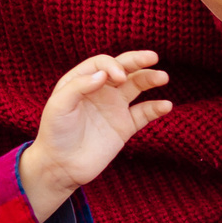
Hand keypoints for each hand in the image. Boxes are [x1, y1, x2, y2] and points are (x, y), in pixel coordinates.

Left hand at [20, 50, 172, 217]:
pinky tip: (166, 105)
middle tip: (153, 57)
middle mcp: (100, 90)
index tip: (118, 77)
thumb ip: (79, 86)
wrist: (61, 166)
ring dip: (150, 79)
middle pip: (123, 69)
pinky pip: (144, 113)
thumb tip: (103, 74)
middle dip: (138, 61)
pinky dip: (156, 108)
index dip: (112, 65)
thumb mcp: (59, 106)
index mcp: (81, 81)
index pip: (102, 64)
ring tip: (163, 77)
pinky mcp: (124, 126)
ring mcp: (114, 107)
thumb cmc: (55, 133)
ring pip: (136, 87)